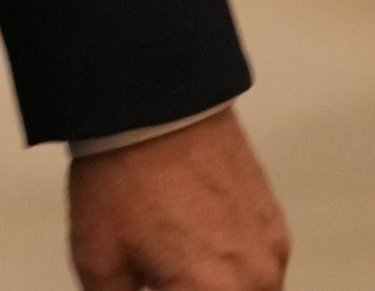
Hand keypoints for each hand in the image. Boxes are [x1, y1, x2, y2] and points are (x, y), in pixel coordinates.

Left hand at [68, 109, 288, 290]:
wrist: (152, 103)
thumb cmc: (127, 171)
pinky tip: (190, 252)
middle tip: (153, 279)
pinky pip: (256, 270)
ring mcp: (272, 250)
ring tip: (168, 268)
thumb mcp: (98, 260)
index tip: (144, 288)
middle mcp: (256, 277)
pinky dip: (229, 274)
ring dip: (210, 287)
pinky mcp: (275, 224)